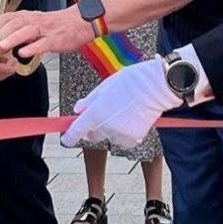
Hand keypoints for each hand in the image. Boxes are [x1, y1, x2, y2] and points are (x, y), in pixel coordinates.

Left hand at [0, 7, 93, 60]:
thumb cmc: (58, 25)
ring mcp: (46, 29)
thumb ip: (20, 30)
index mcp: (28, 16)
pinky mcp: (56, 39)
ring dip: (11, 39)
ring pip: (26, 31)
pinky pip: (43, 43)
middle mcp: (35, 20)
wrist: (81, 21)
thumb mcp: (35, 24)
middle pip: (13, 24)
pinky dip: (33, 48)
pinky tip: (23, 54)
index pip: (6, 18)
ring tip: (0, 48)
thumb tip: (1, 41)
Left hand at [63, 60, 178, 150]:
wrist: (157, 87)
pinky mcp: (133, 139)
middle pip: (92, 135)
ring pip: (109, 137)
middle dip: (93, 128)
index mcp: (95, 112)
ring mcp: (119, 134)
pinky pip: (122, 141)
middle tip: (104, 113)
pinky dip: (124, 135)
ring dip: (111, 130)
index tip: (66, 139)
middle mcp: (105, 126)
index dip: (69, 137)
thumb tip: (77, 110)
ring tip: (123, 112)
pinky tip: (132, 120)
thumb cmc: (131, 81)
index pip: (76, 131)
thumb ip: (89, 101)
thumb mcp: (105, 86)